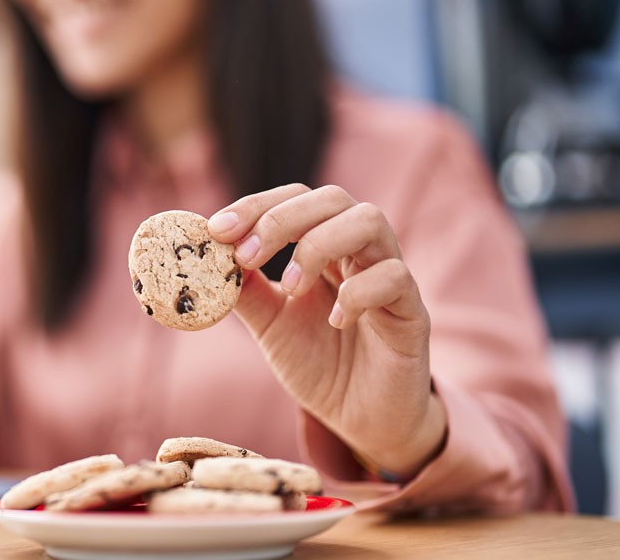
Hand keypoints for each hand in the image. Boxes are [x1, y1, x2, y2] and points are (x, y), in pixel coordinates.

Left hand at [208, 184, 445, 476]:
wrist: (361, 421)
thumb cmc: (318, 364)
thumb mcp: (270, 324)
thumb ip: (245, 291)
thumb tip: (206, 258)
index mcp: (326, 246)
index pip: (296, 199)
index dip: (257, 206)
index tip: (217, 230)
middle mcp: (360, 252)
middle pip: (333, 198)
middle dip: (282, 219)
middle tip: (247, 256)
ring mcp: (390, 276)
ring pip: (370, 221)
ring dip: (320, 244)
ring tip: (291, 287)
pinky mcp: (413, 312)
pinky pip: (395, 277)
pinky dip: (358, 292)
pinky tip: (335, 321)